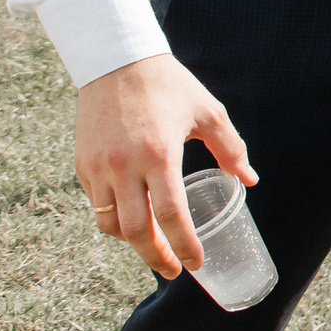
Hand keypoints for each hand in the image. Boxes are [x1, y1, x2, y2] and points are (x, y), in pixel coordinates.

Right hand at [75, 53, 254, 280]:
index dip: (184, 244)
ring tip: (155, 249)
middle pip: (136, 230)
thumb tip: (249, 180)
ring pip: (110, 223)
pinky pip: (97, 204)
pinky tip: (133, 222)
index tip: (195, 263)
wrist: (117, 60)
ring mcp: (98, 167)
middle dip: (156, 257)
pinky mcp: (82, 164)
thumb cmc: (169, 85)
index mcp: (158, 153)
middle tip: (175, 270)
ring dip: (132, 243)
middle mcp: (123, 165)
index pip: (170, 215)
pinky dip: (114, 220)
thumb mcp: (208, 112)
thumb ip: (231, 148)